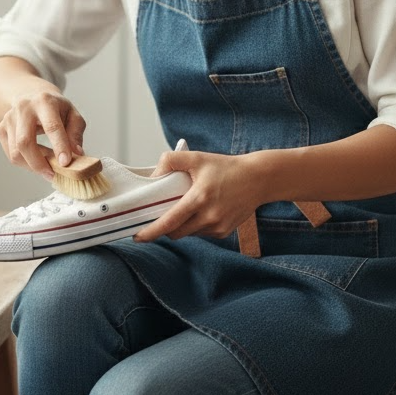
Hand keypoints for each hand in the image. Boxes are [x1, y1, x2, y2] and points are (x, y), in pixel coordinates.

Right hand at [0, 88, 87, 181]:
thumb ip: (76, 132)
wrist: (32, 95)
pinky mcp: (1, 128)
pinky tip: (36, 159)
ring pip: (16, 152)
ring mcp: (9, 118)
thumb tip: (76, 153)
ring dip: (33, 165)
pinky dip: (25, 163)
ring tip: (47, 167)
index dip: (59, 146)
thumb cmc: (55, 108)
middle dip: (39, 163)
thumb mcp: (72, 114)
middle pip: (25, 142)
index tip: (66, 163)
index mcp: (44, 101)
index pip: (51, 126)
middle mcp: (23, 108)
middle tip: (53, 175)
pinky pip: (11, 154)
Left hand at [133, 150, 259, 242]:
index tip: (137, 236)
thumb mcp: (197, 157)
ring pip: (188, 233)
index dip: (151, 232)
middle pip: (175, 232)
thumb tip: (153, 175)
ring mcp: (217, 227)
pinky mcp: (224, 232)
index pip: (169, 222)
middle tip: (156, 217)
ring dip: (181, 225)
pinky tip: (202, 210)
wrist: (258, 179)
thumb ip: (171, 160)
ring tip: (185, 207)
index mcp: (199, 199)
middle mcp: (209, 217)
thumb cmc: (226, 167)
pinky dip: (195, 225)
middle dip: (164, 228)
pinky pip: (201, 233)